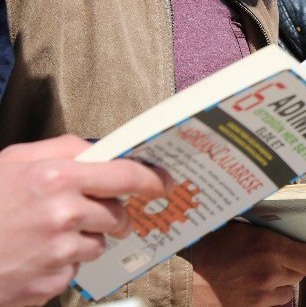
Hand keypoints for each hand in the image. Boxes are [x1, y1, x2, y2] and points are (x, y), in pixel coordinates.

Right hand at [0, 135, 168, 306]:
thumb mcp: (15, 161)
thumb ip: (64, 149)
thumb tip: (103, 150)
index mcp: (56, 177)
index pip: (125, 175)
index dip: (152, 179)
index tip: (164, 183)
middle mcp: (62, 214)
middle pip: (118, 214)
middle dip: (115, 214)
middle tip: (96, 213)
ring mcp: (57, 252)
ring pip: (99, 244)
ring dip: (84, 239)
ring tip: (46, 234)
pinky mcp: (49, 283)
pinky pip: (75, 270)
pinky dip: (62, 264)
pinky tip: (34, 256)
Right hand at [191, 222, 305, 305]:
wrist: (186, 273)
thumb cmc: (215, 243)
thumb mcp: (247, 226)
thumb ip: (276, 231)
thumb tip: (303, 226)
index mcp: (269, 246)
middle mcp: (269, 272)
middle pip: (301, 273)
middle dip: (294, 265)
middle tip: (276, 257)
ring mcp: (260, 294)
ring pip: (289, 290)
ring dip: (281, 282)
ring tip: (260, 270)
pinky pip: (274, 302)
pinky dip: (269, 295)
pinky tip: (252, 283)